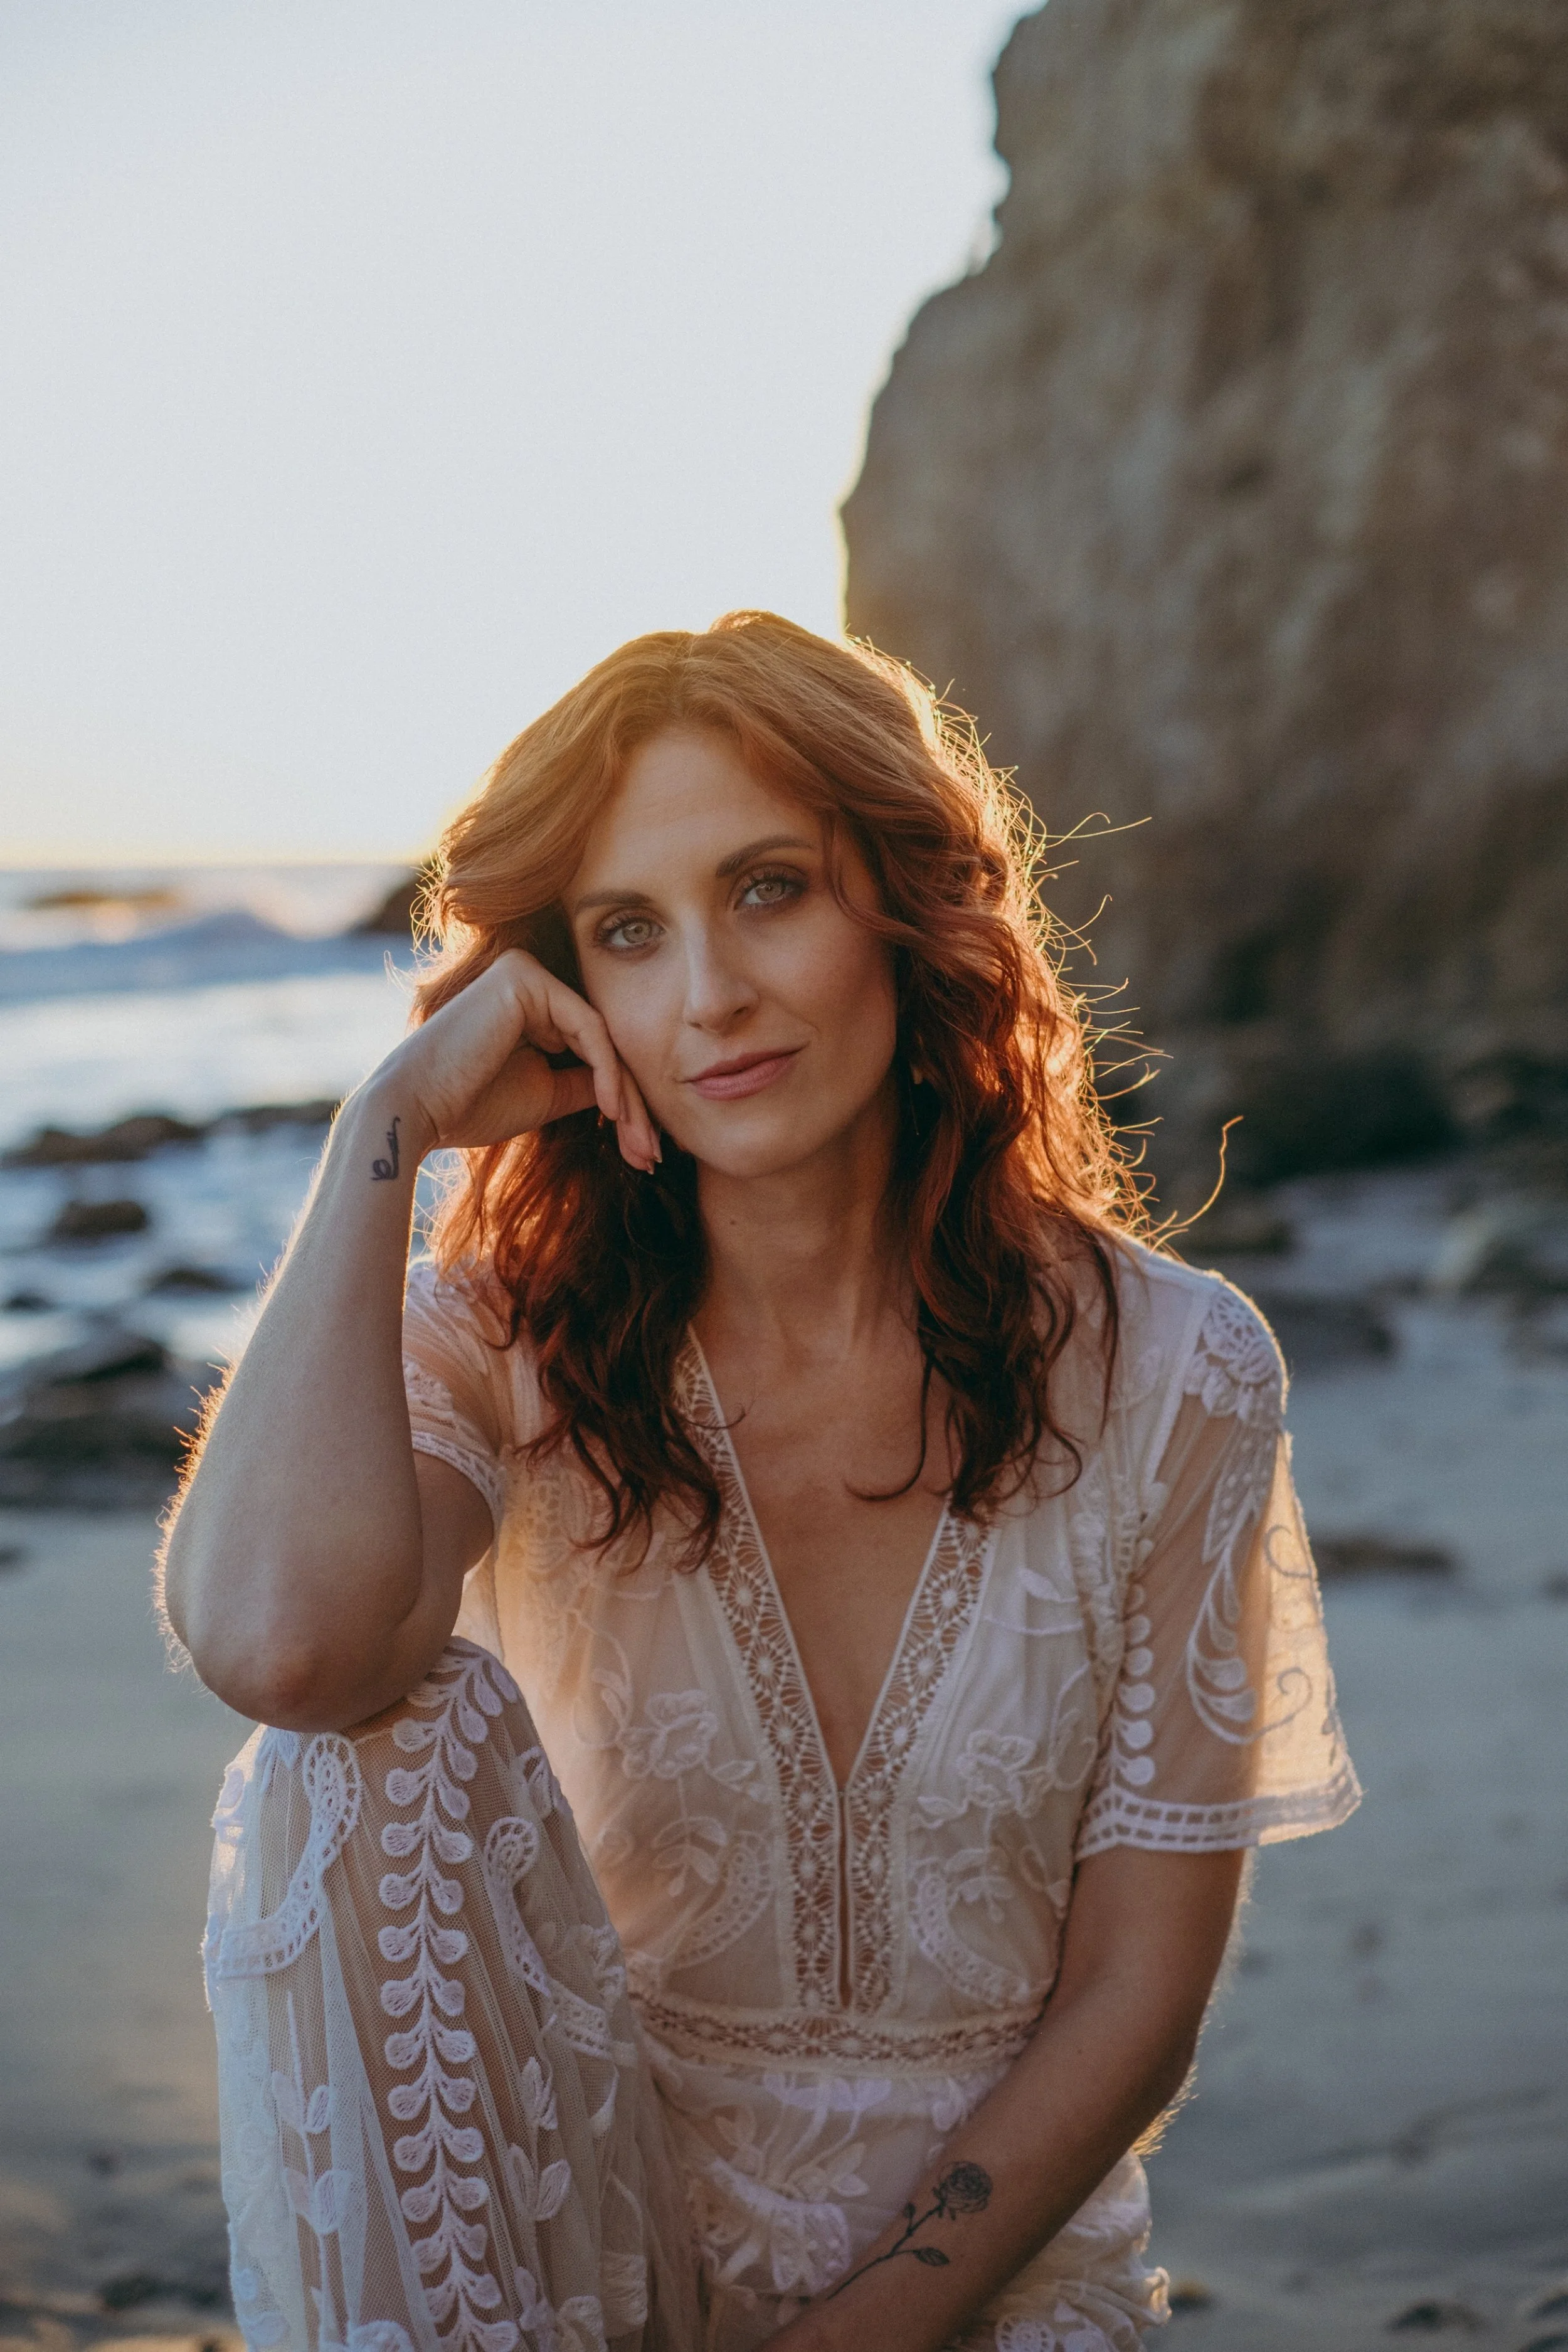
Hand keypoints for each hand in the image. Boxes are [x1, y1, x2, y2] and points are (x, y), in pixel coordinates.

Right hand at [376, 948, 659, 1170]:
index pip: (596, 1051)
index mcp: (532, 1005)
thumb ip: (586, 1081)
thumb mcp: (546, 1094)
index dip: (626, 1103)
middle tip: (653, 1155)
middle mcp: (531, 980)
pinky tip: (613, 1111)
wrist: (416, 1112)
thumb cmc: (470, 1107)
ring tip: (640, 1146)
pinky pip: (588, 1027)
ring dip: (628, 1097)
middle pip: (605, 1043)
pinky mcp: (524, 976)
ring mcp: (527, 972)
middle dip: (634, 1105)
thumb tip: (631, 1089)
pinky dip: (608, 1072)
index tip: (645, 1151)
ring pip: (604, 1038)